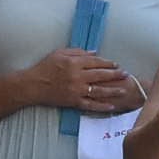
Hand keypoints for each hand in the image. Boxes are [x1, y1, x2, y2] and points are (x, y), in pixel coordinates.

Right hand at [24, 47, 142, 116]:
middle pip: (101, 75)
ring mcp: (76, 90)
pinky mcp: (74, 102)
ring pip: (99, 91)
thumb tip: (94, 52)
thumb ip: (77, 52)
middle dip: (115, 75)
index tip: (116, 64)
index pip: (96, 62)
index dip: (108, 63)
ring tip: (124, 90)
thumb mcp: (58, 53)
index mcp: (74, 63)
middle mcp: (77, 77)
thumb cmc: (44, 67)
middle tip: (126, 75)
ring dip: (113, 90)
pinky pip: (91, 105)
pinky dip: (102, 106)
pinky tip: (112, 106)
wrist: (33, 85)